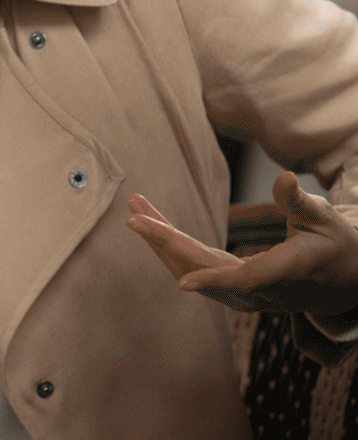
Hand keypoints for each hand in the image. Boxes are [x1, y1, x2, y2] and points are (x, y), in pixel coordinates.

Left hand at [125, 172, 357, 316]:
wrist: (345, 281)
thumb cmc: (336, 244)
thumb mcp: (324, 220)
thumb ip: (300, 202)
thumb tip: (283, 177)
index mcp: (285, 272)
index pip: (245, 279)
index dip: (214, 279)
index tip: (183, 283)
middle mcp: (257, 288)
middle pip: (202, 267)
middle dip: (164, 241)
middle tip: (133, 217)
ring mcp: (242, 292)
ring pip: (190, 267)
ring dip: (159, 239)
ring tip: (135, 206)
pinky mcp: (231, 287)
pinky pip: (193, 266)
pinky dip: (169, 244)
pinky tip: (151, 224)